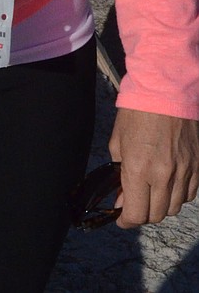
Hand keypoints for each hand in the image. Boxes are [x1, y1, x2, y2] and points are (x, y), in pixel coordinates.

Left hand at [109, 108, 198, 225]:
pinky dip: (178, 195)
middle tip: (134, 203)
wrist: (166, 89)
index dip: (126, 220)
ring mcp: (185, 171)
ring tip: (151, 193)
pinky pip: (190, 194)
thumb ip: (119, 173)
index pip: (136, 213)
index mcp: (140, 169)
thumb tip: (121, 197)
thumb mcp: (118, 140)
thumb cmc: (137, 111)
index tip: (121, 217)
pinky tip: (169, 184)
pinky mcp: (198, 166)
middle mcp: (164, 175)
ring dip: (161, 206)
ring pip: (175, 208)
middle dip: (142, 213)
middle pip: (156, 215)